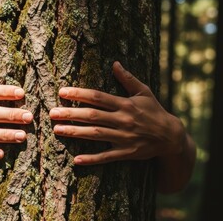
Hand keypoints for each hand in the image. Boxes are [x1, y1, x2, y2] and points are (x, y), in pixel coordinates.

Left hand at [49, 61, 186, 164]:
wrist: (170, 136)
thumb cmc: (154, 111)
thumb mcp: (144, 92)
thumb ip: (128, 79)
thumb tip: (115, 63)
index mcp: (125, 104)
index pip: (98, 97)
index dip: (79, 94)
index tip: (62, 92)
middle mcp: (123, 120)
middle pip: (92, 116)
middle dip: (71, 113)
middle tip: (52, 113)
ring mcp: (124, 138)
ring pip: (95, 135)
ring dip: (75, 133)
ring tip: (57, 130)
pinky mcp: (126, 153)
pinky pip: (107, 157)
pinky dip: (92, 159)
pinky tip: (76, 160)